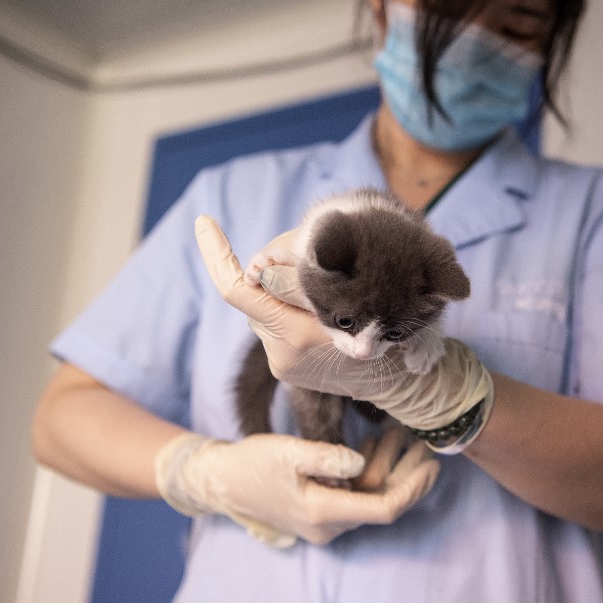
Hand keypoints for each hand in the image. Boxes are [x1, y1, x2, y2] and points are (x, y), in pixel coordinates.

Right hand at [154, 429, 438, 546]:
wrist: (222, 481)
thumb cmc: (253, 463)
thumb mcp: (287, 452)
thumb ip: (326, 457)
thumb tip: (361, 462)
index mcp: (323, 512)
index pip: (382, 508)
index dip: (412, 489)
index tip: (433, 465)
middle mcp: (329, 524)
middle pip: (382, 503)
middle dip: (408, 473)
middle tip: (427, 443)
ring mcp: (326, 520)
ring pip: (372, 497)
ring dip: (390, 467)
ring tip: (402, 434)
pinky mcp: (323, 509)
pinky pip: (357, 494)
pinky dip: (370, 470)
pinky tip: (376, 442)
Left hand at [194, 216, 492, 433]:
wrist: (399, 382)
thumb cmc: (385, 329)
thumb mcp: (353, 296)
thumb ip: (301, 279)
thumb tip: (257, 267)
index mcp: (297, 333)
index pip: (237, 288)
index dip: (216, 252)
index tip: (203, 221)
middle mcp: (282, 352)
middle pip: (257, 293)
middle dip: (271, 276)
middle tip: (293, 259)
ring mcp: (281, 363)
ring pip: (266, 308)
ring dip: (284, 296)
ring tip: (324, 298)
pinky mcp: (284, 368)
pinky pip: (275, 326)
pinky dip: (290, 312)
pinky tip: (319, 314)